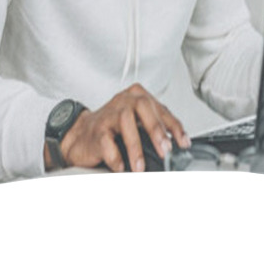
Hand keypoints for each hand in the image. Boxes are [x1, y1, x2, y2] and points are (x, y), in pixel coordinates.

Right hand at [50, 84, 190, 171]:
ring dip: (136, 148)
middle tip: (164, 151)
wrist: (80, 135)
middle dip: (156, 130)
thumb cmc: (112, 128)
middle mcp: (125, 100)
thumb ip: (154, 128)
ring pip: (126, 123)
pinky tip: (121, 167)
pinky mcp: (96, 129)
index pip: (161, 109)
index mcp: (138, 96)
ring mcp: (109, 113)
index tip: (183, 142)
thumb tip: (174, 146)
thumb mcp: (137, 123)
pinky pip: (107, 141)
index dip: (174, 126)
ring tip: (141, 167)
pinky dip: (115, 157)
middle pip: (144, 108)